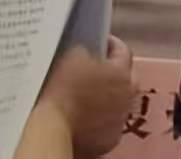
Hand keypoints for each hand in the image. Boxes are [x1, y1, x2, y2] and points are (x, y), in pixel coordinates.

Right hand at [36, 39, 134, 157]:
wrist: (54, 130)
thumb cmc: (63, 88)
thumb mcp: (72, 56)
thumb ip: (85, 49)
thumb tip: (87, 49)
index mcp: (121, 73)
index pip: (123, 51)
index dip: (110, 44)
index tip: (99, 41)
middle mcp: (127, 96)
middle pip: (126, 78)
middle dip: (113, 71)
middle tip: (95, 68)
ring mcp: (120, 120)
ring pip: (118, 102)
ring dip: (107, 96)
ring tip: (86, 94)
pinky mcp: (110, 139)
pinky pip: (108, 123)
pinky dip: (100, 118)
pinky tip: (84, 116)